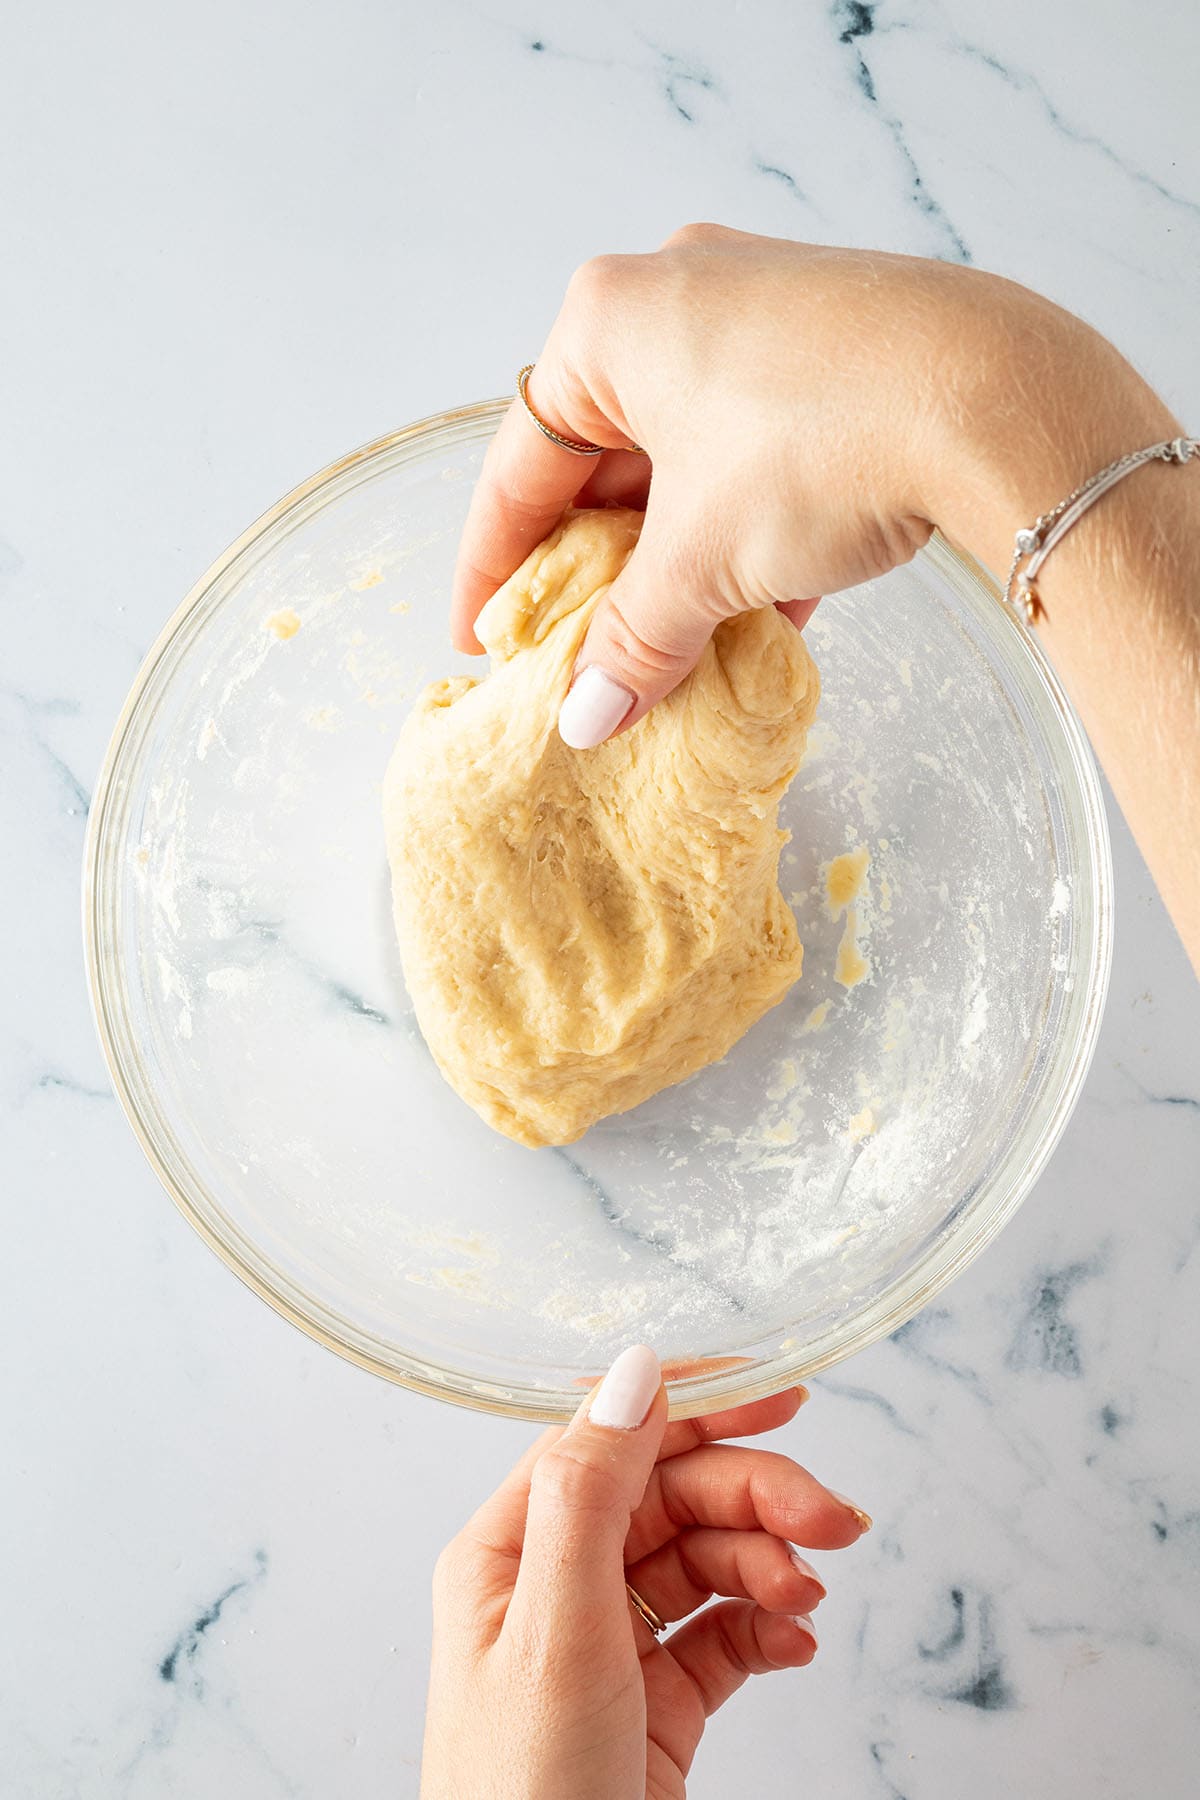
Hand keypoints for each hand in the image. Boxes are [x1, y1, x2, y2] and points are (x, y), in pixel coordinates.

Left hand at [420, 1345, 869, 1799]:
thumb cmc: (522, 1797)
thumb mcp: (557, 1631)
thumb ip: (592, 1493)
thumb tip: (630, 1370)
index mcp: (508, 1552)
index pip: (609, 1440)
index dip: (695, 1407)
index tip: (780, 1393)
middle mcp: (554, 1586)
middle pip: (670, 1497)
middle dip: (754, 1497)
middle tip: (832, 1521)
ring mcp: (608, 1645)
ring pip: (705, 1561)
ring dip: (767, 1563)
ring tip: (808, 1593)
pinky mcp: (655, 1704)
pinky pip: (723, 1635)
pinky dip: (766, 1627)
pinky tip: (794, 1640)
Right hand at [451, 225, 1123, 747]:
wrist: (1001, 398)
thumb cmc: (822, 444)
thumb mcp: (703, 561)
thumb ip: (633, 642)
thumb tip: (588, 719)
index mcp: (607, 321)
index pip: (520, 466)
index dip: (493, 569)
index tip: (481, 641)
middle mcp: (676, 292)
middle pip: (605, 459)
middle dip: (598, 570)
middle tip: (580, 653)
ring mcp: (763, 308)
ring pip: (687, 456)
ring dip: (676, 559)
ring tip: (670, 650)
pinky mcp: (836, 341)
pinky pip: (757, 444)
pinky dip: (745, 527)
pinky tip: (761, 611)